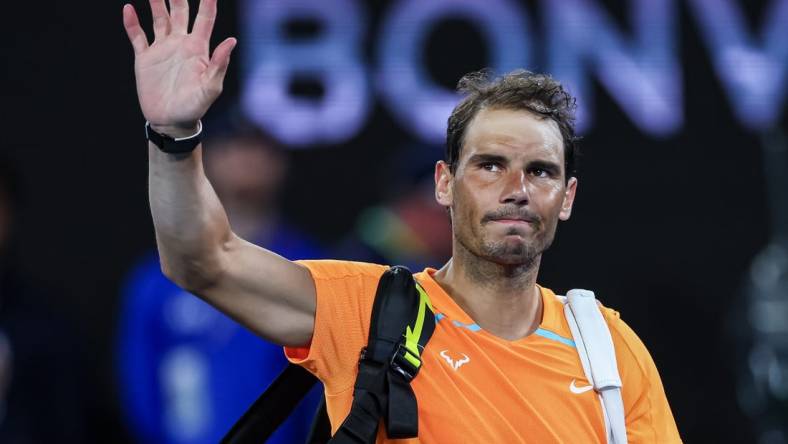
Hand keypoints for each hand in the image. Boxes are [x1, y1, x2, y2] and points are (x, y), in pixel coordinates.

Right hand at [123, 0, 235, 136]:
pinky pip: (137, 36)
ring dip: (156, 2)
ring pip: (159, 18)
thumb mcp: (211, 87)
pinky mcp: (145, 58)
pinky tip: (128, 9)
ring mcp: (162, 49)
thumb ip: (219, 64)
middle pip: (179, 11)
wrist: (171, 122)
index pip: (204, 18)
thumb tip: (231, 41)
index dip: (207, 2)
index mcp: (198, 48)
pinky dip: (132, 23)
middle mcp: (180, 44)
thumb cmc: (195, 107)